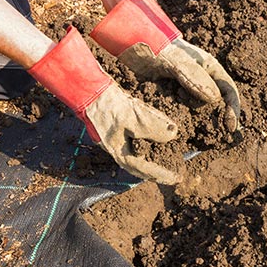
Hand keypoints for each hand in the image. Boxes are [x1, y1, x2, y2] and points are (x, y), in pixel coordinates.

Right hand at [29, 28, 179, 184]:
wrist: (89, 88)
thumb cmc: (108, 106)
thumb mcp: (135, 117)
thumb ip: (154, 127)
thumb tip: (173, 135)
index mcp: (119, 152)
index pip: (144, 169)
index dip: (161, 174)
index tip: (177, 178)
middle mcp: (117, 148)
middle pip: (140, 163)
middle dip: (157, 168)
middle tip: (175, 170)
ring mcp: (115, 137)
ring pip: (138, 151)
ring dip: (153, 154)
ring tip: (169, 155)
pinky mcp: (116, 125)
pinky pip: (135, 137)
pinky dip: (148, 138)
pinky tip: (157, 134)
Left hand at [91, 0, 241, 132]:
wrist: (131, 44)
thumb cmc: (157, 47)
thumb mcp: (176, 62)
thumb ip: (194, 78)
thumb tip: (215, 99)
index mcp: (209, 68)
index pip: (229, 91)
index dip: (232, 109)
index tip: (229, 127)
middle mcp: (201, 78)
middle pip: (215, 103)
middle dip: (212, 116)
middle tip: (205, 129)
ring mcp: (186, 87)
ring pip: (197, 108)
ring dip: (192, 115)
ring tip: (179, 111)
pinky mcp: (172, 94)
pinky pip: (181, 109)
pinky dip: (179, 115)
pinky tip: (171, 116)